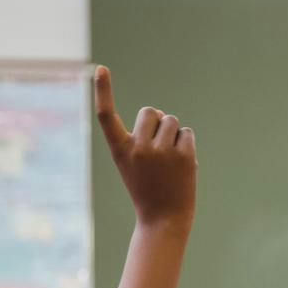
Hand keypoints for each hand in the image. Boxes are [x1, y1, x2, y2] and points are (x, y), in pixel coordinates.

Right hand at [93, 66, 195, 230]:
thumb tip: (162, 116)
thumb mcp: (133, 163)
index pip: (106, 115)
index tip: (100, 68)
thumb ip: (141, 138)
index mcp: (120, 149)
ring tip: (170, 157)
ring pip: (171, 120)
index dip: (102, 90)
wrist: (164, 218)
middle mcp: (138, 148)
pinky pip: (187, 133)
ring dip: (173, 133)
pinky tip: (182, 163)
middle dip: (156, 121)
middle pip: (149, 111)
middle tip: (158, 146)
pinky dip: (186, 143)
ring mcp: (162, 152)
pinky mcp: (184, 156)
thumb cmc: (147, 188)